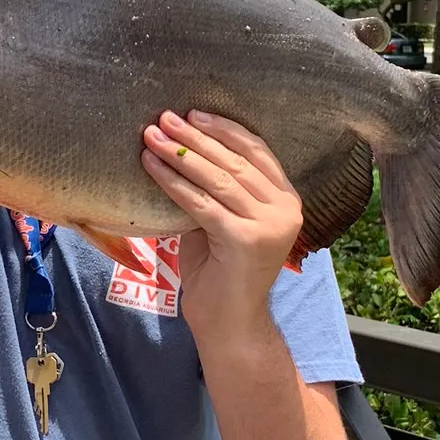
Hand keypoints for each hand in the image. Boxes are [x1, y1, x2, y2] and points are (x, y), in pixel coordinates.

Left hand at [141, 109, 300, 342]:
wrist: (228, 325)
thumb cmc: (219, 276)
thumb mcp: (220, 222)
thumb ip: (215, 191)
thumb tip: (182, 149)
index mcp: (286, 201)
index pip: (257, 152)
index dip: (224, 130)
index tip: (193, 114)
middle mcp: (286, 210)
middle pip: (236, 161)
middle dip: (196, 137)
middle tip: (164, 118)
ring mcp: (268, 225)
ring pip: (219, 178)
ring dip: (181, 154)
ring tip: (152, 136)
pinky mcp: (245, 240)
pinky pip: (202, 203)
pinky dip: (174, 182)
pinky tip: (152, 167)